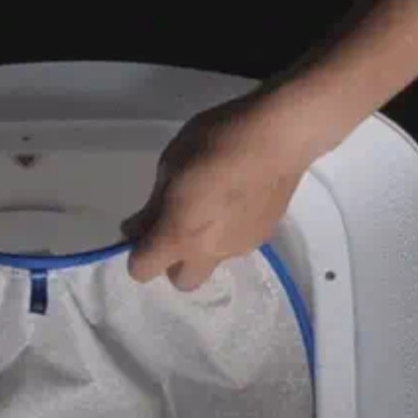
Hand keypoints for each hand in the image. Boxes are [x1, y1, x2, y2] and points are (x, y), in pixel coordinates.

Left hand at [123, 94, 315, 290]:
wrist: (281, 136)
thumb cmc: (216, 140)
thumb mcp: (170, 165)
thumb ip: (152, 206)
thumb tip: (136, 229)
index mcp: (179, 235)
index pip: (142, 271)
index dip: (137, 255)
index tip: (143, 231)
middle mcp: (207, 252)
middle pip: (182, 282)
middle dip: (174, 263)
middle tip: (176, 228)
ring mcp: (237, 249)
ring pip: (210, 263)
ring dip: (202, 247)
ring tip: (212, 208)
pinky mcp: (261, 239)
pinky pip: (233, 247)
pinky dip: (226, 234)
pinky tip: (235, 203)